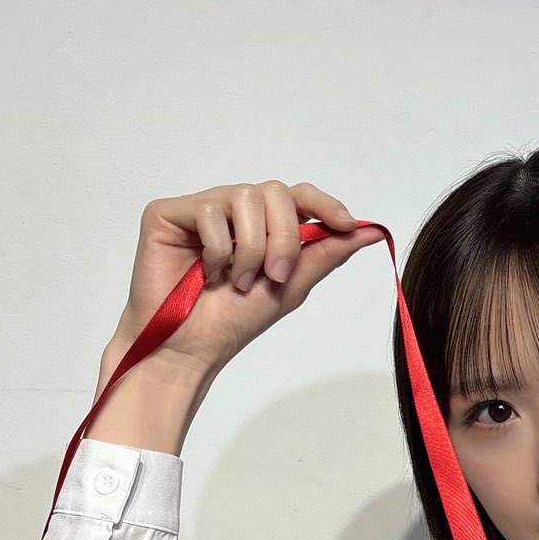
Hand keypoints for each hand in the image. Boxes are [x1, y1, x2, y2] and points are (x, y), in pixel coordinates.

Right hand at [112, 181, 381, 376]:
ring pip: (245, 197)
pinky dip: (216, 249)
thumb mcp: (291, 286)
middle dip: (283, 238)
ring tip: (237, 281)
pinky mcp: (169, 213)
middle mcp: (233, 210)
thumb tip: (369, 231)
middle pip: (275, 192)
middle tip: (275, 276)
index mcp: (262, 225)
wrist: (191, 347)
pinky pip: (208, 211)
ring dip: (250, 249)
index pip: (297, 196)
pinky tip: (208, 273)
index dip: (324, 203)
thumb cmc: (232, 321)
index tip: (346, 223)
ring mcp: (202, 208)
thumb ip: (325, 254)